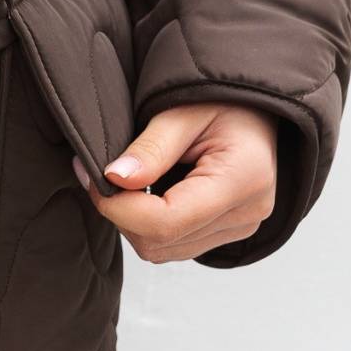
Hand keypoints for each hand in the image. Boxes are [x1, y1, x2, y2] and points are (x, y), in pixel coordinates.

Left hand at [73, 102, 277, 263]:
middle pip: (159, 241)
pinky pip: (174, 246)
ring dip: (134, 221)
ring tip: (133, 179)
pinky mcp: (229, 232)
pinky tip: (151, 193)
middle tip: (108, 174)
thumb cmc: (222, 100)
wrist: (254, 107)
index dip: (118, 207)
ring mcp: (240, 227)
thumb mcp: (182, 111)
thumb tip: (114, 179)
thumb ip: (150, 148)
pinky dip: (151, 225)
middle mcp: (247, 213)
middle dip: (121, 212)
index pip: (165, 222)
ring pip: (162, 250)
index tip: (95, 177)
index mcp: (242, 180)